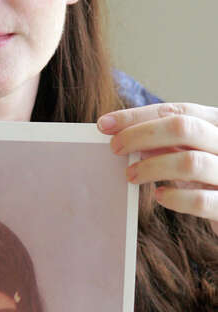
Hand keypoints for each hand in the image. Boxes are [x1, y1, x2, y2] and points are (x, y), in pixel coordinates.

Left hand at [97, 103, 217, 230]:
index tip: (104, 124)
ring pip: (190, 162)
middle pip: (183, 127)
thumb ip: (165, 143)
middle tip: (115, 148)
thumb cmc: (209, 178)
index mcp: (217, 124)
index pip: (176, 110)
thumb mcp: (189, 154)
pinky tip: (160, 196)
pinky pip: (200, 201)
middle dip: (141, 135)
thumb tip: (123, 134)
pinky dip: (175, 198)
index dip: (137, 116)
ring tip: (131, 175)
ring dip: (152, 167)